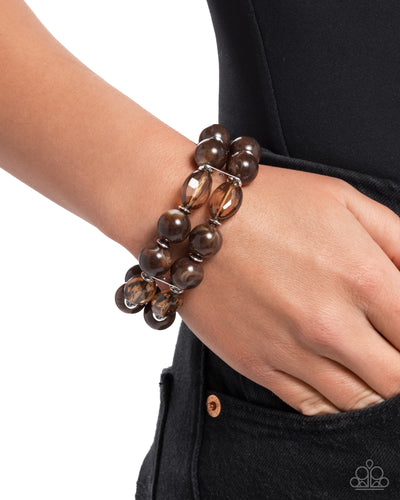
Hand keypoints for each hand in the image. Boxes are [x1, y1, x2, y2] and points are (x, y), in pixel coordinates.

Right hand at [178, 164, 399, 414]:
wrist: (191, 221)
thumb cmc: (268, 203)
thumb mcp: (344, 200)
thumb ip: (399, 241)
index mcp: (363, 278)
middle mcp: (331, 325)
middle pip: (397, 382)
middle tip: (390, 353)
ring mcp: (291, 351)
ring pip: (359, 404)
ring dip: (376, 394)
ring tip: (370, 370)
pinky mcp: (257, 366)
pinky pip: (312, 408)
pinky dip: (336, 407)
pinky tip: (340, 386)